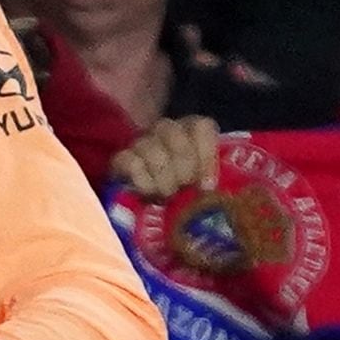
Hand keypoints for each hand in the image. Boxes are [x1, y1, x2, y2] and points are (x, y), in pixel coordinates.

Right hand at [111, 113, 227, 205]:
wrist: (152, 213)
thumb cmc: (186, 195)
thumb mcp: (207, 187)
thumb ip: (215, 182)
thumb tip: (217, 189)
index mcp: (193, 131)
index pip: (201, 126)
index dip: (206, 155)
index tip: (207, 185)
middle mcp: (167, 130)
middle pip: (174, 133)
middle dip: (183, 167)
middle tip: (185, 189)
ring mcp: (142, 141)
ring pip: (151, 148)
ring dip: (163, 177)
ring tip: (167, 196)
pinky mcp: (121, 158)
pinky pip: (130, 162)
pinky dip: (142, 180)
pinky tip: (148, 194)